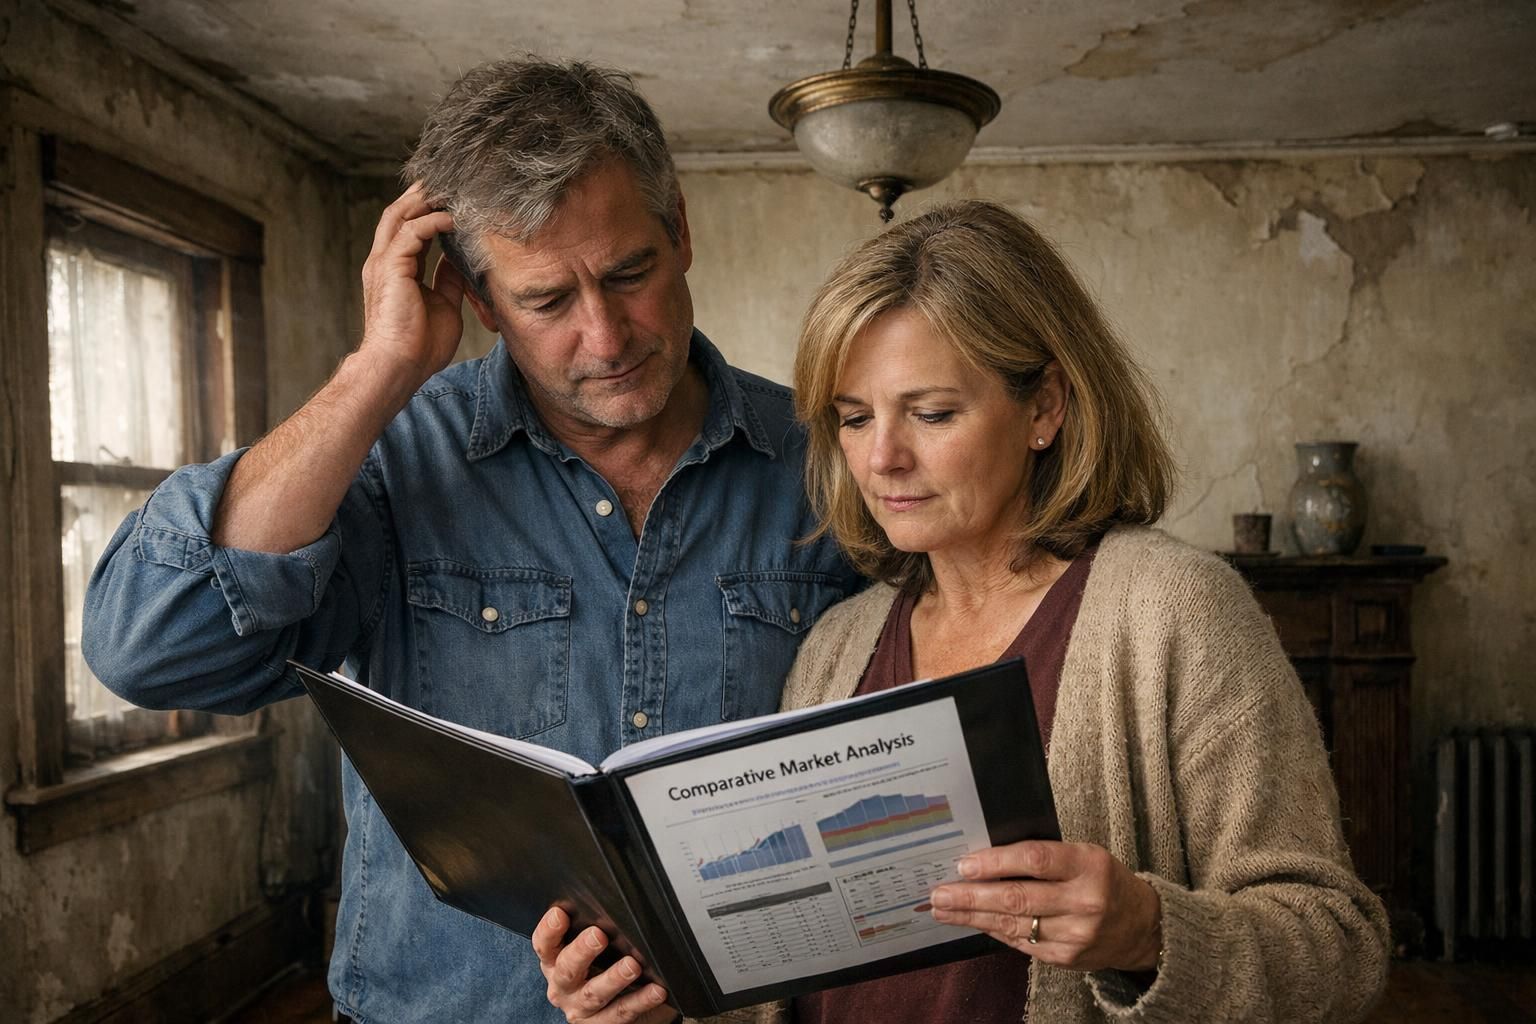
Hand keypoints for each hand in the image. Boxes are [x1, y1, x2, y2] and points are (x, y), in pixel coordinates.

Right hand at [358, 182, 467, 383]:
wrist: (400, 366)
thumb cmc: (421, 346)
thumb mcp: (443, 304)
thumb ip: (447, 279)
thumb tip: (460, 261)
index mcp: (394, 270)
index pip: (409, 228)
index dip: (428, 211)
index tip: (453, 199)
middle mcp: (384, 261)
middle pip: (399, 213)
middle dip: (423, 194)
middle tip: (449, 180)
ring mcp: (384, 262)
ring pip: (401, 215)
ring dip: (426, 199)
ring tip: (451, 188)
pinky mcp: (391, 267)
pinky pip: (413, 231)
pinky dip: (434, 221)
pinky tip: (454, 218)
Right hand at [532, 906, 674, 1023]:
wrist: (618, 1006)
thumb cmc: (603, 967)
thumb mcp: (593, 950)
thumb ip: (594, 930)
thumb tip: (614, 904)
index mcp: (555, 962)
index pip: (544, 945)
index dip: (549, 930)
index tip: (560, 913)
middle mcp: (563, 987)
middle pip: (566, 969)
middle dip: (581, 951)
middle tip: (599, 935)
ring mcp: (581, 1009)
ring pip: (594, 994)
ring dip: (613, 979)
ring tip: (632, 965)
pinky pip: (622, 1013)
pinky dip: (641, 1000)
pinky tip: (656, 989)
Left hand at [929, 840, 1161, 972]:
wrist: (1141, 926)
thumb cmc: (1103, 880)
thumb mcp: (1084, 855)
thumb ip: (1044, 856)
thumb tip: (986, 857)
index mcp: (1088, 865)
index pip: (1034, 859)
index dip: (995, 862)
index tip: (964, 864)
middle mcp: (1084, 901)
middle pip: (1017, 898)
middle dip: (971, 896)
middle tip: (939, 893)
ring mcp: (1075, 934)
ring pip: (1013, 924)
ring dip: (973, 917)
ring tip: (944, 910)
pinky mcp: (1066, 958)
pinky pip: (1020, 943)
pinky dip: (993, 931)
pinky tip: (973, 924)